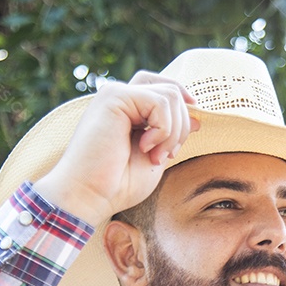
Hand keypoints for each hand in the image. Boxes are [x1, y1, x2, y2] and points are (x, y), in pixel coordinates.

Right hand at [33, 71, 199, 224]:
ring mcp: (116, 94)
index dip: (184, 105)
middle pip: (172, 90)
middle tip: (167, 156)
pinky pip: (160, 102)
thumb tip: (196, 116)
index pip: (164, 89)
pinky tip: (146, 148)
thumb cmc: (118, 185)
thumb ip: (172, 134)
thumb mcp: (157, 156)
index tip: (189, 134)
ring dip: (173, 132)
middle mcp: (120, 97)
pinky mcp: (115, 96)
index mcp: (127, 110)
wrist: (89, 196)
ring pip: (170, 95)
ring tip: (155, 156)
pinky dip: (163, 130)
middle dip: (182, 125)